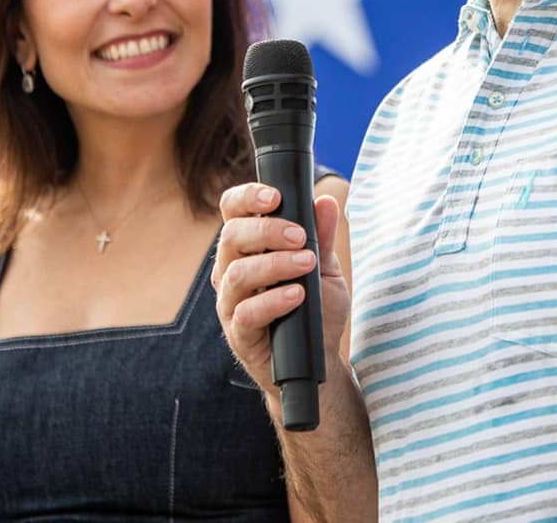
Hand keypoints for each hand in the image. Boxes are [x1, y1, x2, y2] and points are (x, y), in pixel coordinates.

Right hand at [212, 183, 350, 394]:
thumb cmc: (315, 310)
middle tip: (301, 237)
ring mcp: (231, 302)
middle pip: (231, 236)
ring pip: (237, 273)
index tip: (275, 196)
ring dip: (275, 264)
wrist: (319, 360)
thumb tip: (326, 202)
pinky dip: (273, 301)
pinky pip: (246, 313)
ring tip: (307, 264)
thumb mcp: (325, 269)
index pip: (232, 211)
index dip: (246, 198)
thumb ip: (322, 236)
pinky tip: (296, 296)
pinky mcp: (238, 333)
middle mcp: (231, 270)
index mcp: (248, 247)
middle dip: (267, 230)